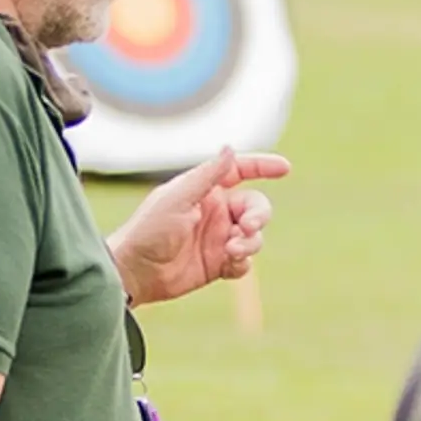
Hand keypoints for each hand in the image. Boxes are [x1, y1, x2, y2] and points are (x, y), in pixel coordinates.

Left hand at [109, 148, 288, 306]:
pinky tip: (229, 263)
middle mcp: (216, 213)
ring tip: (232, 250)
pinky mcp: (219, 264)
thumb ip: (207, 176)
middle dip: (259, 216)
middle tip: (248, 227)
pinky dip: (242, 262)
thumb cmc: (149, 230)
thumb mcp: (178, 198)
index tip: (284, 168)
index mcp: (204, 191)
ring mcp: (219, 239)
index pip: (239, 172)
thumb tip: (230, 148)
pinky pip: (245, 262)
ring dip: (250, 242)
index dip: (262, 167)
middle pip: (256, 207)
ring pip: (254, 236)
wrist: (136, 272)